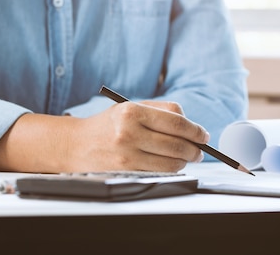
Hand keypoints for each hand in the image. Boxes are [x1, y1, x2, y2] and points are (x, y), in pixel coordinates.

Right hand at [71, 100, 207, 171]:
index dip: (195, 130)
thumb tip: (190, 123)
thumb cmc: (109, 124)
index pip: (176, 122)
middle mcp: (129, 132)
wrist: (76, 144)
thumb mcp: (131, 107)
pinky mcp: (126, 171)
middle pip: (177, 143)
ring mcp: (127, 154)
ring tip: (186, 157)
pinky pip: (159, 172)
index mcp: (133, 111)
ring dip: (184, 161)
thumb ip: (162, 110)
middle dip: (195, 149)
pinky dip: (170, 169)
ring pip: (171, 162)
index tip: (203, 135)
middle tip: (200, 150)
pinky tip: (170, 163)